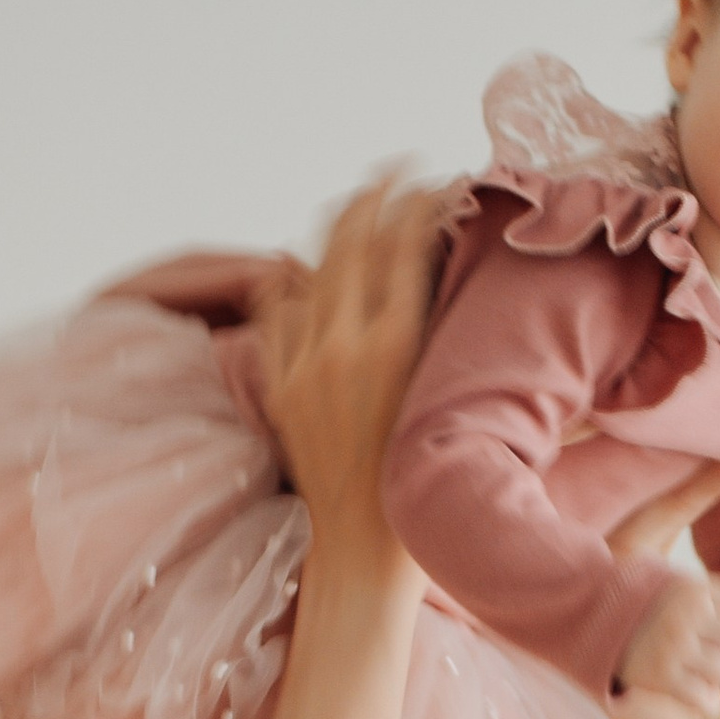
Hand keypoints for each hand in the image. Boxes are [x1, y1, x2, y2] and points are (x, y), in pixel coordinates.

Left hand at [255, 174, 442, 559]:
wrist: (364, 547)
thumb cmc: (423, 480)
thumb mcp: (442, 396)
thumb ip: (432, 333)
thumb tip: (432, 267)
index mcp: (396, 346)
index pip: (403, 241)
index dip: (417, 198)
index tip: (430, 177)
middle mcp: (344, 345)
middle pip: (352, 238)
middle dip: (374, 192)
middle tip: (392, 170)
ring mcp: (304, 364)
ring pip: (312, 265)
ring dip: (336, 229)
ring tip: (356, 208)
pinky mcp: (279, 385)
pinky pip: (277, 310)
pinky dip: (292, 282)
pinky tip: (304, 269)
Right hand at [616, 568, 719, 718]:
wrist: (581, 619)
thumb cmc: (629, 598)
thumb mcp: (662, 569)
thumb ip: (699, 575)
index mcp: (693, 589)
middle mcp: (687, 616)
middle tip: (715, 655)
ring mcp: (673, 648)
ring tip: (705, 679)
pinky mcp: (660, 679)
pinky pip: (707, 702)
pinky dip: (708, 707)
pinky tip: (696, 700)